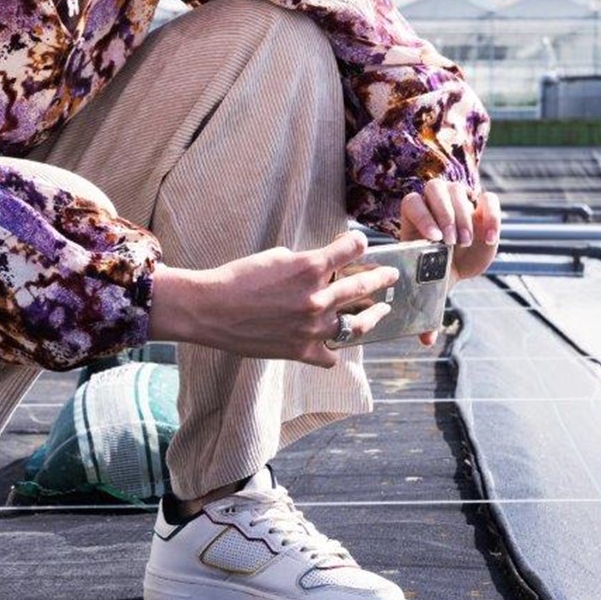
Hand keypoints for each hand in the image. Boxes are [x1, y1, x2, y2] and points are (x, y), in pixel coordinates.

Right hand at [147, 232, 399, 367]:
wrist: (210, 310)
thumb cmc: (239, 278)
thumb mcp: (276, 257)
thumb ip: (305, 262)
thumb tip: (324, 266)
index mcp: (311, 267)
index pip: (352, 249)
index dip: (358, 243)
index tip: (362, 243)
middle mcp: (317, 297)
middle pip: (363, 286)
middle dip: (381, 278)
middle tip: (390, 276)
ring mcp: (311, 327)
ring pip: (356, 325)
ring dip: (372, 316)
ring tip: (381, 311)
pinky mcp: (300, 350)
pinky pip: (330, 355)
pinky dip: (334, 350)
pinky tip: (337, 345)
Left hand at [399, 180, 501, 346]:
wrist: (461, 260)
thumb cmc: (439, 271)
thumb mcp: (434, 285)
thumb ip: (429, 307)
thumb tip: (426, 340)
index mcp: (415, 218)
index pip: (412, 202)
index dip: (422, 216)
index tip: (432, 241)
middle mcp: (435, 203)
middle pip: (435, 189)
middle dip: (444, 215)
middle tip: (450, 243)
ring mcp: (460, 199)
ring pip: (458, 190)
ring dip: (462, 216)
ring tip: (465, 243)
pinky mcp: (483, 204)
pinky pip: (489, 199)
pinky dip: (491, 215)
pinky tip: (489, 238)